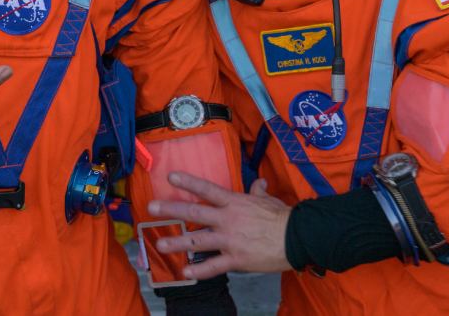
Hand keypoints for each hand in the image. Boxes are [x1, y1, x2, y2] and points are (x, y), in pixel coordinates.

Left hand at [147, 172, 292, 278]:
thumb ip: (258, 191)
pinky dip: (198, 271)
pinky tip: (185, 272)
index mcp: (234, 202)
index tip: (170, 177)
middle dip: (171, 210)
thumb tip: (259, 182)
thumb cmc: (283, 218)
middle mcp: (227, 219)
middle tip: (151, 207)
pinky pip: (213, 267)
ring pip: (197, 241)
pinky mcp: (236, 260)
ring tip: (159, 243)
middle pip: (194, 213)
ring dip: (177, 243)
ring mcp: (229, 240)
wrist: (297, 238)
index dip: (188, 182)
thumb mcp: (268, 200)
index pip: (206, 190)